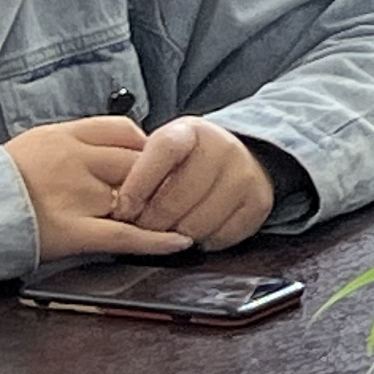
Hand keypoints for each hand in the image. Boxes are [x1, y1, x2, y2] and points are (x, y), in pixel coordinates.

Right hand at [3, 119, 188, 260]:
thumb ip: (79, 140)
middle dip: (151, 179)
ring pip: (134, 198)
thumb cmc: (2, 180)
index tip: (155, 156)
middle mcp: (73, 163)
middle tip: (160, 190)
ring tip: (163, 214)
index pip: (124, 130)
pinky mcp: (72, 232)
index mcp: (63, 137)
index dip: (145, 145)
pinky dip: (156, 241)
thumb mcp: (38, 142)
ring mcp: (75, 198)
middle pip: (135, 164)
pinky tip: (180, 242)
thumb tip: (127, 139)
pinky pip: (124, 236)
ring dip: (151, 208)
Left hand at [114, 118, 277, 250]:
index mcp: (191, 131)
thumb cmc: (189, 160)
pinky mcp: (258, 202)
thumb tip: (115, 209)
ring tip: (169, 229)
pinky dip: (203, 241)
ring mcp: (244, 175)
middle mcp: (223, 148)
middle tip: (141, 229)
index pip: (162, 153)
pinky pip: (221, 236)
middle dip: (151, 222)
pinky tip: (196, 231)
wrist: (242, 156)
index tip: (122, 209)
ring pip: (197, 224)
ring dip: (176, 235)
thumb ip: (139, 169)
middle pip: (176, 198)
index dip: (137, 186)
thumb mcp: (163, 150)